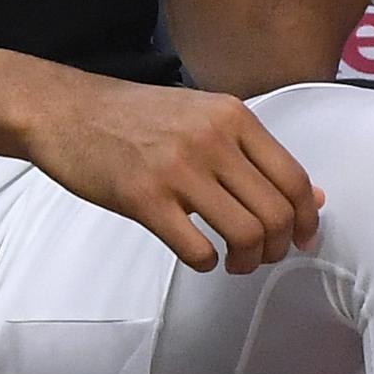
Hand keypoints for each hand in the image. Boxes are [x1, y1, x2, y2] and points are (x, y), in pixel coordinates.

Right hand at [0, 51, 320, 273]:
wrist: (63, 109)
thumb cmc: (131, 116)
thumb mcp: (201, 117)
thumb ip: (253, 153)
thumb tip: (311, 197)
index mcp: (231, 117)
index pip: (293, 179)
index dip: (306, 219)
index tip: (301, 238)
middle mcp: (211, 140)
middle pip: (275, 213)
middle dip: (278, 247)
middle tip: (264, 256)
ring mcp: (176, 169)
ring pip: (244, 233)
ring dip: (247, 260)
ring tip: (235, 263)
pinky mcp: (141, 197)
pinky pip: (195, 248)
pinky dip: (206, 263)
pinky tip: (200, 257)